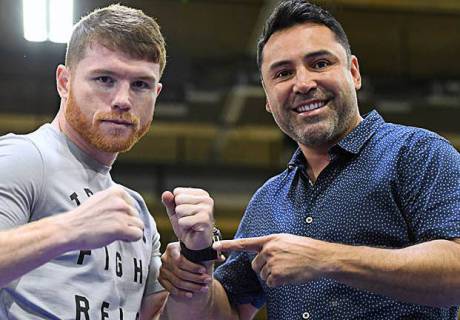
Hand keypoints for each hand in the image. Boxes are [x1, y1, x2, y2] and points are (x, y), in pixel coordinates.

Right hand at [57, 185, 143, 249]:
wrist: (69, 229)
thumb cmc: (82, 218)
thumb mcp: (99, 200)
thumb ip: (114, 200)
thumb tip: (129, 205)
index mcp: (116, 191)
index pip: (132, 204)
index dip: (125, 214)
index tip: (113, 219)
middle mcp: (121, 201)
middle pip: (136, 215)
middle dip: (127, 223)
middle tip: (112, 228)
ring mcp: (122, 214)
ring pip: (139, 225)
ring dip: (130, 231)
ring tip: (115, 234)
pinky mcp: (121, 228)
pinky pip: (138, 234)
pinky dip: (132, 239)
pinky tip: (120, 238)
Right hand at [159, 242, 211, 297]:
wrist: (177, 257)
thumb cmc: (189, 253)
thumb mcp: (195, 250)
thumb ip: (207, 252)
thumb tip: (220, 257)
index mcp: (172, 248)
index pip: (181, 260)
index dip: (193, 267)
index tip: (204, 270)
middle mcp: (165, 258)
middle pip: (180, 272)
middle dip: (196, 278)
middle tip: (207, 280)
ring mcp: (162, 269)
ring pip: (177, 282)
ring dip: (192, 287)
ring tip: (203, 288)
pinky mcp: (161, 279)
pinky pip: (171, 289)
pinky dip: (181, 293)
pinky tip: (191, 294)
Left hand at [162, 188, 213, 249]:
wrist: (195, 242)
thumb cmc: (186, 225)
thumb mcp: (175, 212)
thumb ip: (169, 201)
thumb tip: (166, 194)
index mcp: (201, 194)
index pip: (178, 192)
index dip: (176, 204)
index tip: (185, 212)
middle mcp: (206, 199)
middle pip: (179, 199)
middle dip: (179, 212)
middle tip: (187, 219)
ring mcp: (207, 209)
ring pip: (180, 210)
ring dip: (181, 220)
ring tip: (190, 224)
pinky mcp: (205, 220)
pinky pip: (183, 221)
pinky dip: (184, 227)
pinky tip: (192, 229)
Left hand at [213, 233, 333, 287]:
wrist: (320, 257)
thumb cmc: (304, 249)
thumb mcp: (285, 240)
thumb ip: (271, 245)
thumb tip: (261, 253)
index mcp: (270, 239)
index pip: (245, 243)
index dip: (229, 245)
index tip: (215, 247)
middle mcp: (268, 249)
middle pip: (255, 265)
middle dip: (264, 268)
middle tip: (281, 264)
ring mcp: (272, 262)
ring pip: (263, 275)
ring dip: (273, 275)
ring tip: (288, 268)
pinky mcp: (277, 274)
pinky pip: (270, 283)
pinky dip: (279, 283)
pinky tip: (289, 275)